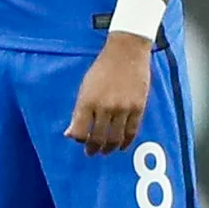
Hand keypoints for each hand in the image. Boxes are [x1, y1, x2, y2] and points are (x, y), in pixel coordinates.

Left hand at [68, 36, 153, 155]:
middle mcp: (104, 107)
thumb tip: (70, 134)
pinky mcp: (138, 108)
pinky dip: (126, 142)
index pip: (79, 131)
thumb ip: (78, 112)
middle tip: (92, 153)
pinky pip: (132, 132)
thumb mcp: (84, 88)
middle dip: (93, 148)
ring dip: (109, 148)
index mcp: (86, 101)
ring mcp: (123, 109)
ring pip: (115, 138)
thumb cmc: (101, 70)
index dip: (79, 140)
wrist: (126, 54)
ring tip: (105, 151)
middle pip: (98, 138)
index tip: (80, 143)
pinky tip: (121, 146)